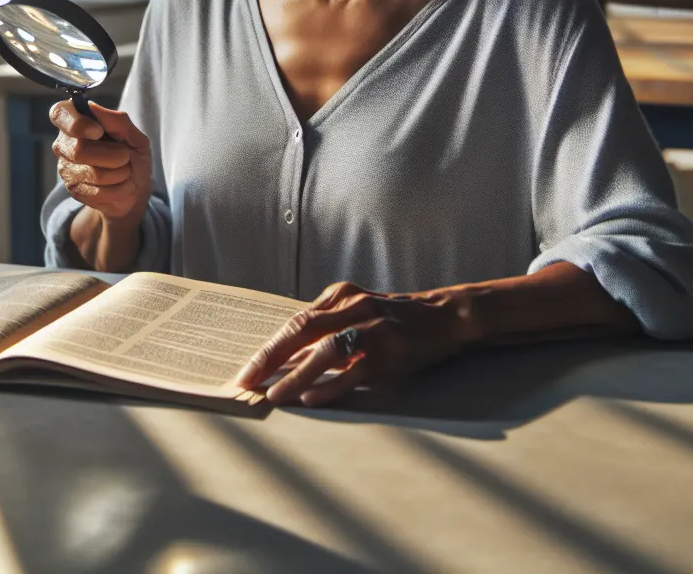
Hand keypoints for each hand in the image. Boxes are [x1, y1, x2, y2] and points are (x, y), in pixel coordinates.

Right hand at [49, 100, 151, 228]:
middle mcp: (65, 143)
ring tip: (125, 171)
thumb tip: (93, 107)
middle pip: (79, 149)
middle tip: (125, 156)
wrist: (136, 188)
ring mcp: (66, 168)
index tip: (98, 131)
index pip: (59, 113)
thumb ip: (118, 121)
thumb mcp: (135, 136)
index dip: (76, 123)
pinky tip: (120, 185)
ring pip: (92, 173)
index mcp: (77, 121)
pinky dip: (118, 189)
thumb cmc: (133, 156)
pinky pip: (97, 192)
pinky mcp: (73, 189)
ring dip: (119, 173)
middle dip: (113, 155)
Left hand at [234, 282, 474, 406]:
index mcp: (341, 296)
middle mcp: (354, 307)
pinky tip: (311, 397)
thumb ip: (326, 329)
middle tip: (246, 379)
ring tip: (274, 394)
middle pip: (302, 330)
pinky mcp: (391, 351)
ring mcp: (373, 328)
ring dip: (297, 374)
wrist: (446, 316)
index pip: (295, 321)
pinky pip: (355, 371)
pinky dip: (331, 385)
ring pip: (326, 350)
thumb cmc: (395, 319)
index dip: (269, 346)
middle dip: (271, 357)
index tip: (247, 368)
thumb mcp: (358, 312)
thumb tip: (287, 361)